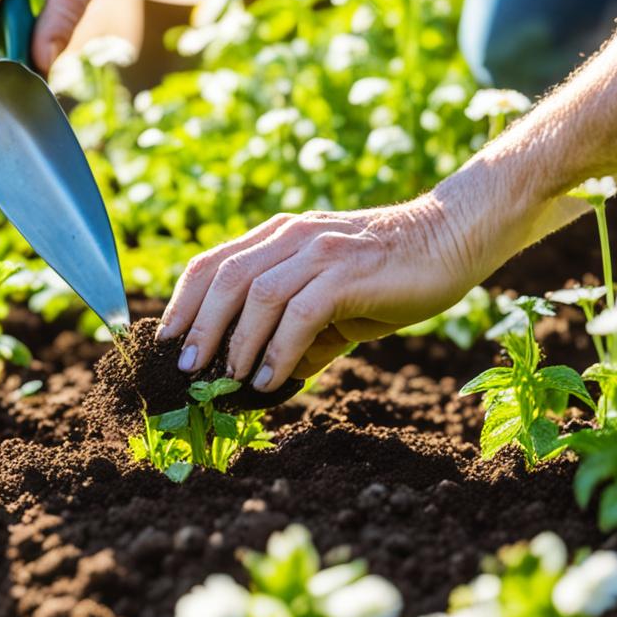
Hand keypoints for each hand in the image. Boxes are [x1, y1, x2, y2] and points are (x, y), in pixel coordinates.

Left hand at [157, 199, 478, 391]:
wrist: (450, 239)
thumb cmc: (389, 274)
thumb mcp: (333, 300)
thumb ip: (297, 333)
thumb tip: (265, 378)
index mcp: (279, 236)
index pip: (212, 263)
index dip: (183, 302)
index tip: (166, 341)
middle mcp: (291, 236)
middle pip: (224, 279)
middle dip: (199, 328)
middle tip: (188, 369)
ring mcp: (319, 251)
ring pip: (256, 296)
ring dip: (235, 343)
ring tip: (227, 380)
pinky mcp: (347, 272)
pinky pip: (299, 314)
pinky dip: (279, 350)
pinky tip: (272, 379)